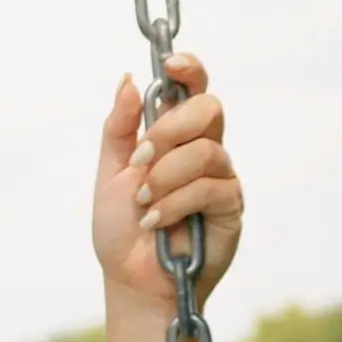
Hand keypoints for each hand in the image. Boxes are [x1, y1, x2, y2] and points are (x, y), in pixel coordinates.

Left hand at [93, 54, 242, 305]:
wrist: (132, 278)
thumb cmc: (121, 228)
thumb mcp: (110, 174)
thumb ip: (119, 129)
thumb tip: (128, 79)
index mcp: (174, 137)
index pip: (193, 91)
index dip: (189, 70)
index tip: (171, 63)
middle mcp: (203, 150)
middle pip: (209, 109)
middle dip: (170, 128)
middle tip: (140, 159)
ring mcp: (221, 177)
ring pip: (205, 151)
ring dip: (164, 176)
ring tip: (142, 203)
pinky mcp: (231, 206)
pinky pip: (209, 187)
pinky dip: (174, 203)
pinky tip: (154, 221)